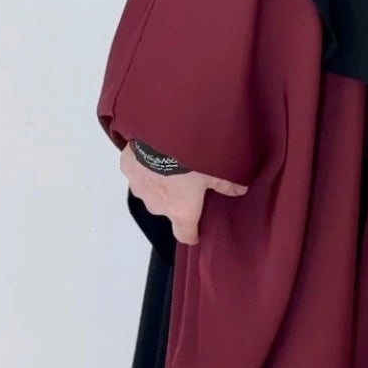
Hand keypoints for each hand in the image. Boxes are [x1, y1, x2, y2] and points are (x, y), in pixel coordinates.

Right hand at [119, 146, 247, 243]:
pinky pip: (137, 171)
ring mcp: (140, 188)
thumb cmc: (191, 157)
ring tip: (170, 163)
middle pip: (168, 209)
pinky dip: (145, 165)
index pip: (185, 235)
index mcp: (181, 211)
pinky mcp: (128, 169)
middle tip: (187, 180)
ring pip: (151, 190)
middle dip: (176, 198)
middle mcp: (158, 206)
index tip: (196, 232)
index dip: (192, 234)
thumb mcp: (216, 170)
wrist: (162, 133)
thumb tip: (239, 190)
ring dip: (159, 182)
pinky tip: (154, 151)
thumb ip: (226, 184)